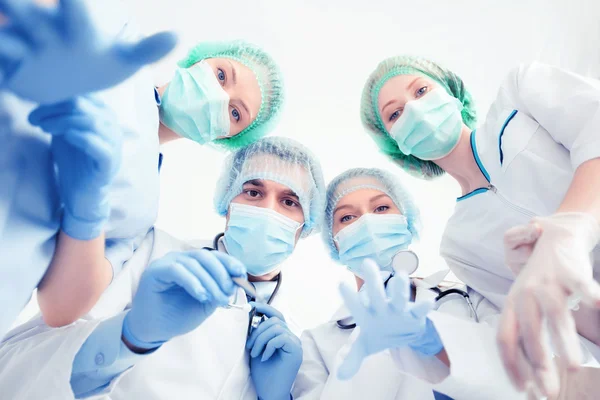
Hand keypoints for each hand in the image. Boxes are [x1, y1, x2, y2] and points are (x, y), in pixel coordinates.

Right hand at [0, 0, 175, 102]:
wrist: (70, 86)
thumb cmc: (98, 65)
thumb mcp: (125, 61)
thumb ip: (147, 49)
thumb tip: (177, 34)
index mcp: (77, 27)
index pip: (76, 8)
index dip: (74, 1)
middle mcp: (48, 30)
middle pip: (33, 11)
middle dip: (25, 5)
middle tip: (17, 1)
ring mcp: (27, 46)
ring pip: (13, 29)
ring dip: (13, 28)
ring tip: (14, 31)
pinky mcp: (13, 66)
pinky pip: (5, 54)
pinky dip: (7, 52)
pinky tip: (15, 58)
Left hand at [28, 96, 120, 239]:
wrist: (81, 191)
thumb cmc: (74, 159)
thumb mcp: (65, 130)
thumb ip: (61, 112)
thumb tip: (41, 93)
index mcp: (104, 114)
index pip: (82, 94)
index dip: (55, 97)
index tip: (36, 110)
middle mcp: (112, 125)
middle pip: (83, 105)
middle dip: (54, 109)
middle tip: (34, 119)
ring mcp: (114, 144)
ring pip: (91, 122)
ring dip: (62, 122)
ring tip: (44, 128)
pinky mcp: (109, 163)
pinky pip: (98, 146)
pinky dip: (80, 138)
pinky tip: (65, 137)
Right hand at [123, 250, 245, 349]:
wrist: (155, 330)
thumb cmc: (179, 315)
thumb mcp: (206, 302)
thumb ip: (220, 289)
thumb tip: (238, 280)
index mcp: (193, 263)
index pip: (215, 257)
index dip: (230, 263)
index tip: (242, 275)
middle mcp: (180, 258)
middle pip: (206, 257)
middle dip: (222, 274)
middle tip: (229, 292)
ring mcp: (167, 262)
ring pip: (194, 263)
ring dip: (210, 282)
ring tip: (217, 299)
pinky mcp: (155, 270)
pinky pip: (177, 270)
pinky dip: (193, 282)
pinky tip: (202, 295)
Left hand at [246, 302, 301, 399]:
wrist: (269, 392)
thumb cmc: (263, 373)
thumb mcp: (257, 348)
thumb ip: (257, 333)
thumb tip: (251, 315)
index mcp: (282, 335)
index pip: (276, 315)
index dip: (264, 308)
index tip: (250, 306)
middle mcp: (291, 337)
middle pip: (275, 320)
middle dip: (257, 331)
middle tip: (250, 347)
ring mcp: (295, 343)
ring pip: (276, 328)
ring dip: (261, 340)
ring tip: (255, 354)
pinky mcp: (296, 351)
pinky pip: (281, 337)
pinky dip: (269, 346)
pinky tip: (264, 357)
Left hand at [337, 259, 440, 379]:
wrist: (401, 333)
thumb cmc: (379, 333)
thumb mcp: (365, 346)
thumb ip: (352, 357)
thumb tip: (341, 375)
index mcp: (367, 314)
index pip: (356, 306)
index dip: (349, 296)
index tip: (340, 283)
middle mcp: (382, 308)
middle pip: (377, 293)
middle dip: (373, 279)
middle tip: (367, 263)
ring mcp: (398, 309)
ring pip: (399, 296)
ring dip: (399, 287)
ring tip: (399, 276)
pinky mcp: (414, 315)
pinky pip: (420, 309)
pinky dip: (424, 306)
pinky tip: (428, 302)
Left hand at [498, 212, 599, 397]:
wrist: (553, 237)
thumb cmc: (540, 279)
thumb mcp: (524, 304)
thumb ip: (526, 332)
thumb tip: (530, 371)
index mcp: (511, 303)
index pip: (505, 337)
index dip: (511, 363)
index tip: (522, 388)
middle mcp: (525, 293)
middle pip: (529, 331)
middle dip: (539, 363)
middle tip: (549, 390)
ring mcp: (547, 282)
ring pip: (554, 314)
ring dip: (564, 341)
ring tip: (574, 366)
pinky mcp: (569, 271)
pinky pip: (580, 284)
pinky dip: (590, 295)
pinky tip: (596, 304)